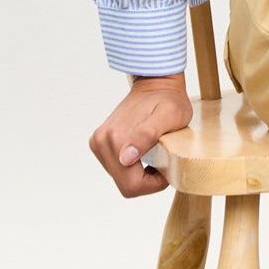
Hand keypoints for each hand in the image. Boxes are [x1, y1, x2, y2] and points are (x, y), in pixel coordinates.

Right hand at [89, 74, 193, 197]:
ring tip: (153, 154)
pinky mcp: (99, 142)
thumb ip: (147, 136)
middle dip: (146, 180)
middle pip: (124, 184)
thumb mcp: (169, 115)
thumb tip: (125, 158)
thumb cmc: (169, 100)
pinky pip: (116, 168)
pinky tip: (143, 153)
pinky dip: (130, 168)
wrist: (155, 83)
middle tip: (163, 161)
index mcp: (117, 137)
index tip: (166, 166)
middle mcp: (102, 141)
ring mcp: (98, 141)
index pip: (132, 185)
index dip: (153, 183)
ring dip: (138, 174)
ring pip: (120, 178)